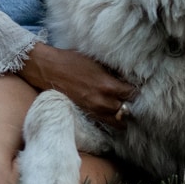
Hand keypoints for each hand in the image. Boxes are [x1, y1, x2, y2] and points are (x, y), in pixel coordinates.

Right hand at [20, 42, 134, 127]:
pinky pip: (104, 123)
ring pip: (118, 122)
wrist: (48, 69)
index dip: (136, 90)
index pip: (132, 94)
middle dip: (131, 104)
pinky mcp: (86, 114)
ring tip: (123, 108)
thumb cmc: (71, 61)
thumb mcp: (96, 61)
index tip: (136, 87)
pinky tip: (111, 113)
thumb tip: (126, 76)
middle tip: (131, 99)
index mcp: (107, 86)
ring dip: (122, 116)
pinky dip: (110, 119)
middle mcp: (102, 102)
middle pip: (128, 110)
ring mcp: (94, 110)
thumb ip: (112, 72)